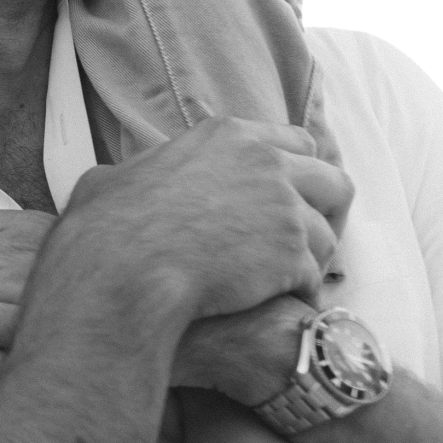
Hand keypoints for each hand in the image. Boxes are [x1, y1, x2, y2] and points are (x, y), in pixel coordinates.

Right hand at [54, 119, 352, 331]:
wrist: (125, 267)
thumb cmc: (109, 226)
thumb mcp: (121, 177)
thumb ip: (143, 172)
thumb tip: (121, 179)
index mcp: (229, 136)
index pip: (297, 143)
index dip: (297, 175)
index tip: (290, 199)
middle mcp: (266, 163)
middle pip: (332, 181)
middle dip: (326, 214)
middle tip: (306, 243)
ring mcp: (284, 207)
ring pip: (327, 235)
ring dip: (310, 261)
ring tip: (288, 283)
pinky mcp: (290, 254)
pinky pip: (313, 278)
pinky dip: (299, 295)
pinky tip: (277, 306)